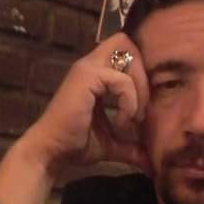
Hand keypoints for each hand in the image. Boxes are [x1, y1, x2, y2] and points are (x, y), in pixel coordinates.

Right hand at [23, 33, 150, 173]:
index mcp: (97, 75)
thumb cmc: (76, 145)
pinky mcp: (87, 76)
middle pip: (127, 42)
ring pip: (128, 54)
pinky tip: (122, 120)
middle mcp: (92, 65)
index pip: (126, 51)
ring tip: (135, 117)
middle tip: (143, 106)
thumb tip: (151, 160)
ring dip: (140, 89)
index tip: (144, 103)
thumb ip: (132, 146)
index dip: (141, 70)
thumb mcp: (112, 144)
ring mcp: (88, 68)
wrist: (51, 152)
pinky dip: (129, 101)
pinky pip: (122, 80)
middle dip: (143, 72)